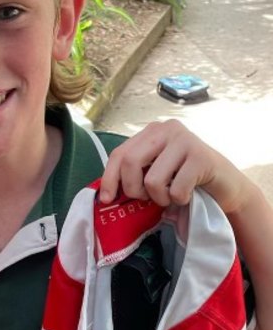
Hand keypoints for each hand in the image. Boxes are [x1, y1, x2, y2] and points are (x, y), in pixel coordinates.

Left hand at [99, 119, 252, 213]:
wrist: (224, 184)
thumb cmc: (184, 180)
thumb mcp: (155, 171)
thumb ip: (135, 173)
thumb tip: (105, 195)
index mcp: (150, 132)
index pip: (119, 153)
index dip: (109, 178)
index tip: (107, 200)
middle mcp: (166, 129)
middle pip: (130, 162)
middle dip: (134, 189)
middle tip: (147, 199)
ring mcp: (185, 140)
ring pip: (153, 179)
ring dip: (160, 198)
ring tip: (171, 195)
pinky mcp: (201, 157)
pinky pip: (176, 189)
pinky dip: (179, 200)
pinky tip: (188, 194)